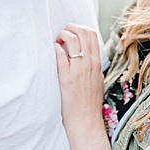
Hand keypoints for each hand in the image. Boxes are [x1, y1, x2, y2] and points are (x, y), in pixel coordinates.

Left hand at [55, 23, 106, 141]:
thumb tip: (85, 54)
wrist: (86, 122)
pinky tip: (53, 50)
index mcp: (97, 63)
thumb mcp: (97, 80)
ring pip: (72, 40)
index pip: (93, 35)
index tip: (72, 32)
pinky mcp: (66, 78)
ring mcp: (78, 70)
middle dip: (71, 27)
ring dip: (62, 36)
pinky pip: (61, 55)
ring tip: (57, 41)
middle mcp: (89, 63)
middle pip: (83, 32)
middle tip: (63, 32)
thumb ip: (92, 66)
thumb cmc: (90, 104)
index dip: (81, 28)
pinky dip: (56, 48)